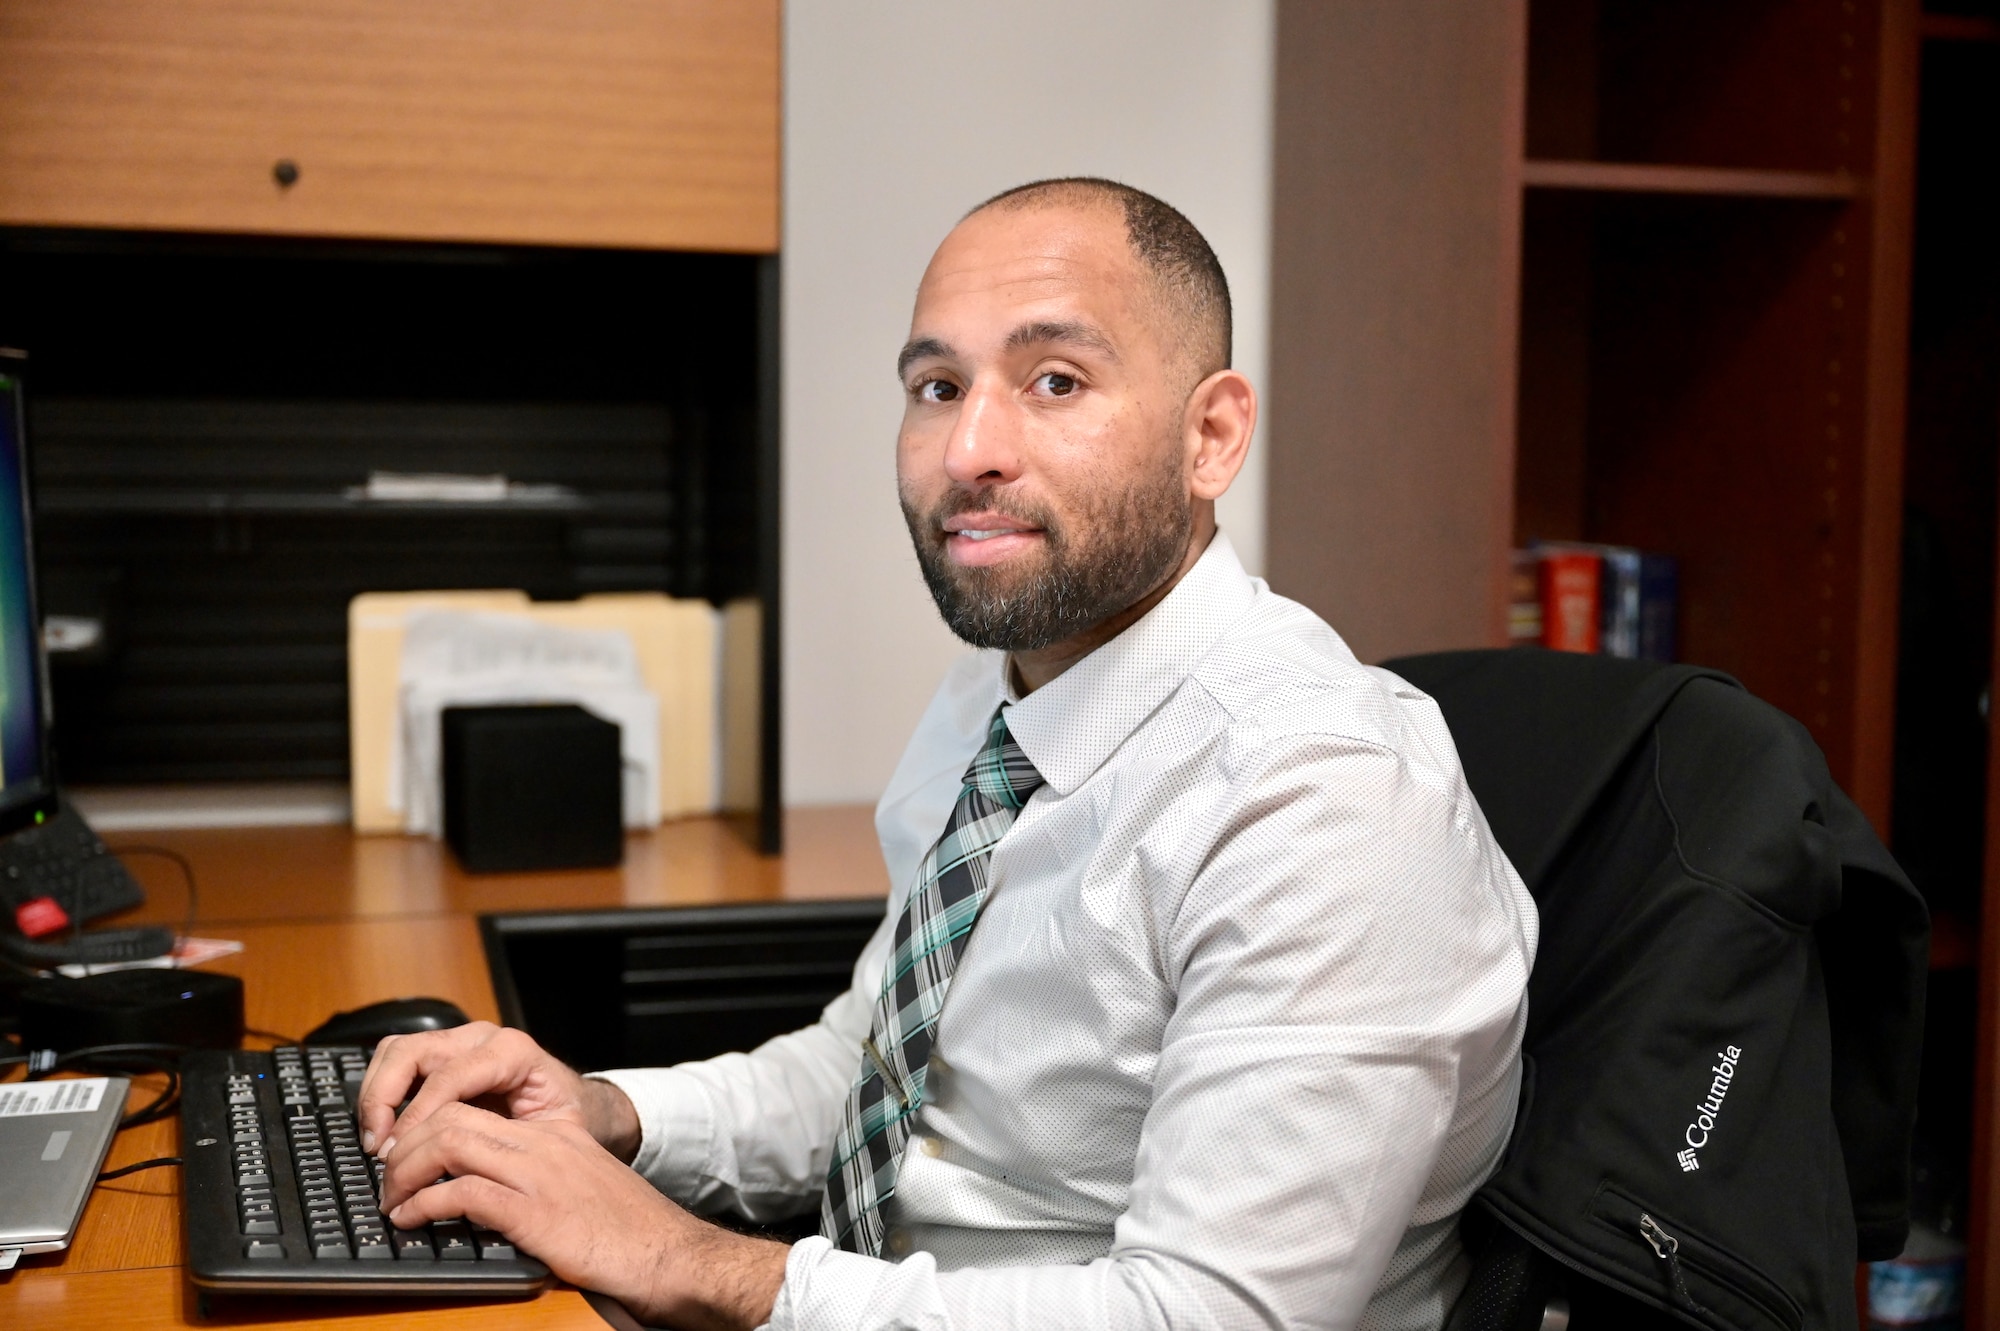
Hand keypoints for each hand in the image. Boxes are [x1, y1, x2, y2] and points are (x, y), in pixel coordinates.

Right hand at [355, 1022, 639, 1162]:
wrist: (573, 1100)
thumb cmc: (564, 1119)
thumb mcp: (555, 1132)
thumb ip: (519, 1144)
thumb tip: (472, 1172)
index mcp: (512, 1052)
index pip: (449, 1078)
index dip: (417, 1117)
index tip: (397, 1153)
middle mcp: (482, 1038)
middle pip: (413, 1052)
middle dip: (386, 1099)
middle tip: (379, 1147)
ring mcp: (459, 1041)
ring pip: (397, 1051)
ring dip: (377, 1094)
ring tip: (375, 1139)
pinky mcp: (443, 1053)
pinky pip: (398, 1059)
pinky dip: (381, 1090)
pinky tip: (383, 1128)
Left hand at [380, 1102, 788, 1330]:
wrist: (670, 1256)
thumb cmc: (626, 1234)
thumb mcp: (580, 1188)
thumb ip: (536, 1178)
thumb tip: (477, 1193)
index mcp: (553, 1134)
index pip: (474, 1102)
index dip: (426, 1123)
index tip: (404, 1152)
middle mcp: (543, 1144)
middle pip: (451, 1114)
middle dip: (404, 1143)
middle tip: (386, 1177)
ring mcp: (539, 1175)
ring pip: (450, 1141)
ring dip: (406, 1170)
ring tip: (391, 1199)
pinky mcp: (536, 1213)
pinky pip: (464, 1192)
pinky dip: (424, 1205)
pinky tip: (412, 1220)